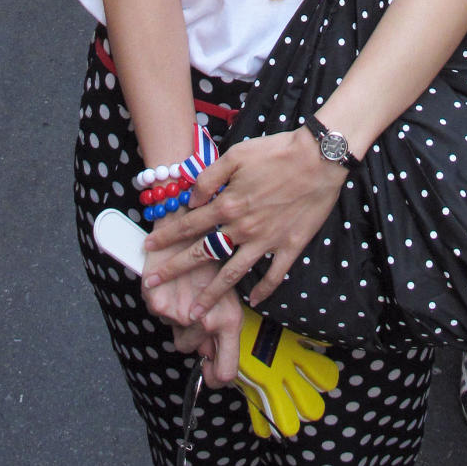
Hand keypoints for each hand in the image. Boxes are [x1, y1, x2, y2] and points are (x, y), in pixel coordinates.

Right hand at [143, 256, 241, 387]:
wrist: (188, 223)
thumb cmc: (213, 255)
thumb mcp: (228, 290)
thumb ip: (221, 323)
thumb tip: (212, 350)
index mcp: (229, 320)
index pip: (225, 372)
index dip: (215, 378)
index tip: (209, 370)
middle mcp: (206, 322)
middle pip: (196, 353)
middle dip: (195, 340)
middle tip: (197, 313)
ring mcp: (180, 315)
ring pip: (177, 335)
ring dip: (180, 319)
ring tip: (188, 292)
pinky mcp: (158, 303)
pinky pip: (159, 313)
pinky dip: (163, 299)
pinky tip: (173, 283)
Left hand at [145, 129, 347, 315]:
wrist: (318, 159)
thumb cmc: (276, 152)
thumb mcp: (236, 155)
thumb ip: (209, 178)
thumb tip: (192, 200)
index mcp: (227, 204)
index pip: (189, 225)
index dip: (166, 237)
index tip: (148, 248)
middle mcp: (242, 228)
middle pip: (203, 254)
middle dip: (175, 270)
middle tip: (154, 286)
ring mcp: (265, 241)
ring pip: (232, 274)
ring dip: (212, 295)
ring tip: (195, 313)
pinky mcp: (289, 246)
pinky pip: (274, 275)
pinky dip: (263, 290)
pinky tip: (254, 301)